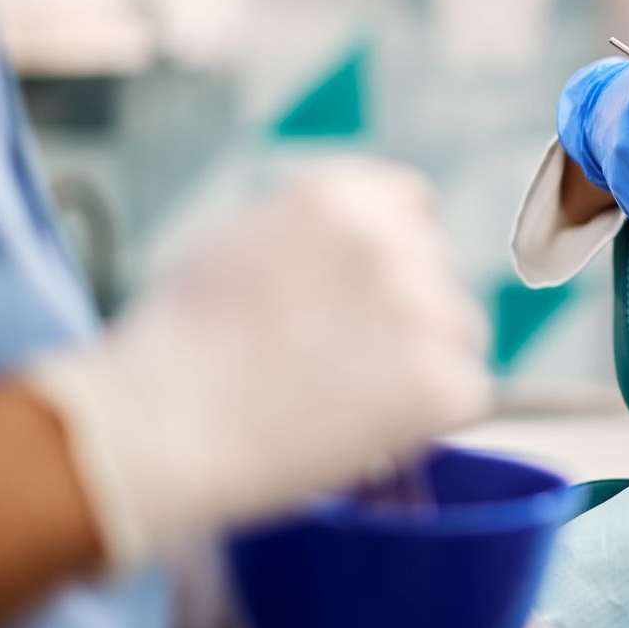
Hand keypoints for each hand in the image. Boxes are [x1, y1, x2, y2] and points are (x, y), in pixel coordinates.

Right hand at [23, 159, 492, 565]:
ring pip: (460, 334)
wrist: (159, 430)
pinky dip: (431, 420)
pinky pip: (469, 395)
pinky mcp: (443, 380)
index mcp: (342, 196)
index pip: (414, 207)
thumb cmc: (178, 349)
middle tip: (345, 364)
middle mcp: (391, 241)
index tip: (375, 296)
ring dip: (425, 365)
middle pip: (440, 274)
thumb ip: (315, 235)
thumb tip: (363, 245)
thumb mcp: (240, 244)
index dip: (398, 254)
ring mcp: (424, 309)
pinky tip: (369, 430)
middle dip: (407, 315)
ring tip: (345, 400)